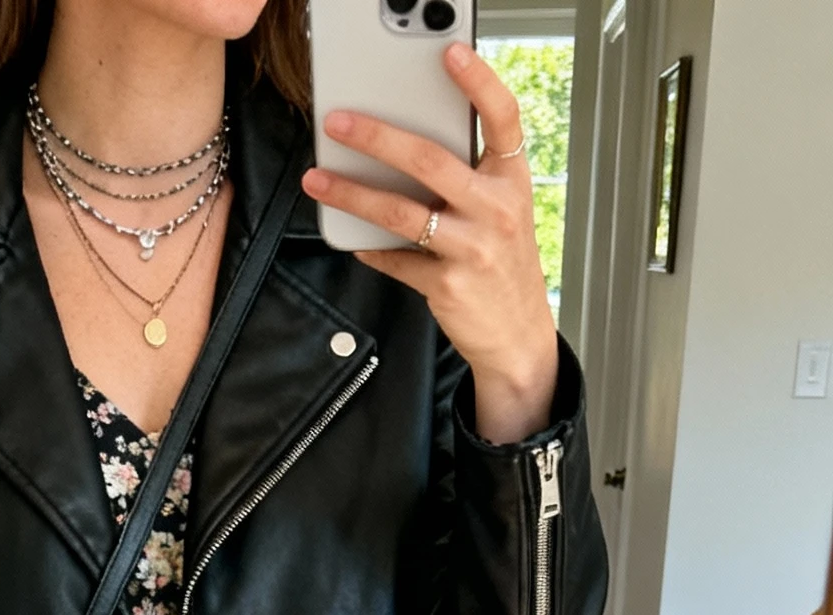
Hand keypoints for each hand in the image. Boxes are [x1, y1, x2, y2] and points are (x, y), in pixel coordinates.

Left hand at [302, 43, 558, 446]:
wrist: (518, 336)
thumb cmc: (502, 266)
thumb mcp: (501, 213)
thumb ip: (468, 179)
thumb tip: (403, 148)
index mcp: (511, 181)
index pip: (502, 118)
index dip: (479, 82)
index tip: (450, 53)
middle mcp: (497, 209)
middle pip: (430, 160)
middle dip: (377, 137)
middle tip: (340, 123)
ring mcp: (473, 248)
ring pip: (401, 211)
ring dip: (352, 193)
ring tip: (320, 180)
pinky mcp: (448, 284)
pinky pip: (396, 259)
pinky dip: (370, 248)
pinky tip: (352, 238)